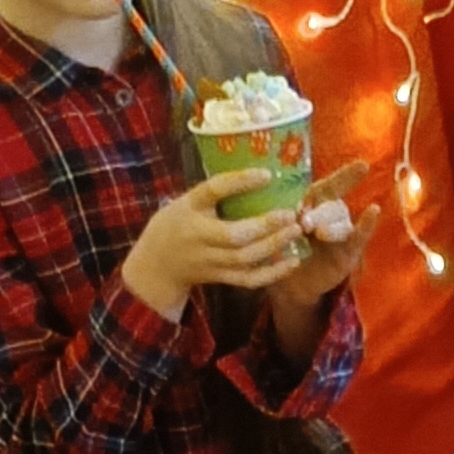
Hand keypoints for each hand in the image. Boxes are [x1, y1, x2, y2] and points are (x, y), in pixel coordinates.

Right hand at [121, 166, 310, 321]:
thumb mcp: (188, 201)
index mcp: (189, 208)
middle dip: (265, 225)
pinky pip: (248, 279)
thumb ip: (216, 192)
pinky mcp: (220, 278)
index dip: (239, 182)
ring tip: (295, 230)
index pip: (212, 191)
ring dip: (273, 246)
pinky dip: (272, 273)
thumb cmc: (179, 223)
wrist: (157, 264)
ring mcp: (210, 261)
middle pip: (233, 235)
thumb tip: (261, 173)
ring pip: (244, 259)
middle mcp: (199, 236)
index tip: (267, 174)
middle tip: (290, 213)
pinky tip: (293, 261)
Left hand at [265, 164, 379, 351]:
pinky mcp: (350, 251)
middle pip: (331, 206)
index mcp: (316, 203)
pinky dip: (366, 224)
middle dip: (319, 213)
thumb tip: (291, 212)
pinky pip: (359, 236)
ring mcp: (343, 232)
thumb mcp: (280, 231)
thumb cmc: (286, 250)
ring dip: (331, 227)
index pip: (330, 186)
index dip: (346, 175)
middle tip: (305, 224)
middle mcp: (333, 214)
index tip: (363, 165)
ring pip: (342, 223)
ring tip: (320, 235)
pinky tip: (373, 210)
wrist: (294, 283)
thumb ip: (284, 220)